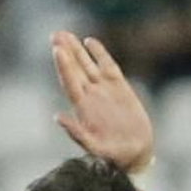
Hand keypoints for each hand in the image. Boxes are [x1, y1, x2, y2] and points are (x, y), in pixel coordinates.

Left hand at [50, 31, 154, 173]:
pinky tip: (89, 42)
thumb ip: (77, 133)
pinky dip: (99, 53)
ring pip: (87, 64)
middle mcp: (91, 96)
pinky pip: (107, 65)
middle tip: (55, 34)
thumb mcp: (94, 148)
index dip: (63, 66)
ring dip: (76, 49)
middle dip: (65, 51)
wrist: (135, 154)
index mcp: (83, 108)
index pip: (70, 82)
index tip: (56, 49)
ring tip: (64, 34)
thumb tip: (57, 117)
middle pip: (74, 69)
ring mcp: (104, 90)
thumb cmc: (114, 156)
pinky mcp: (120, 87)